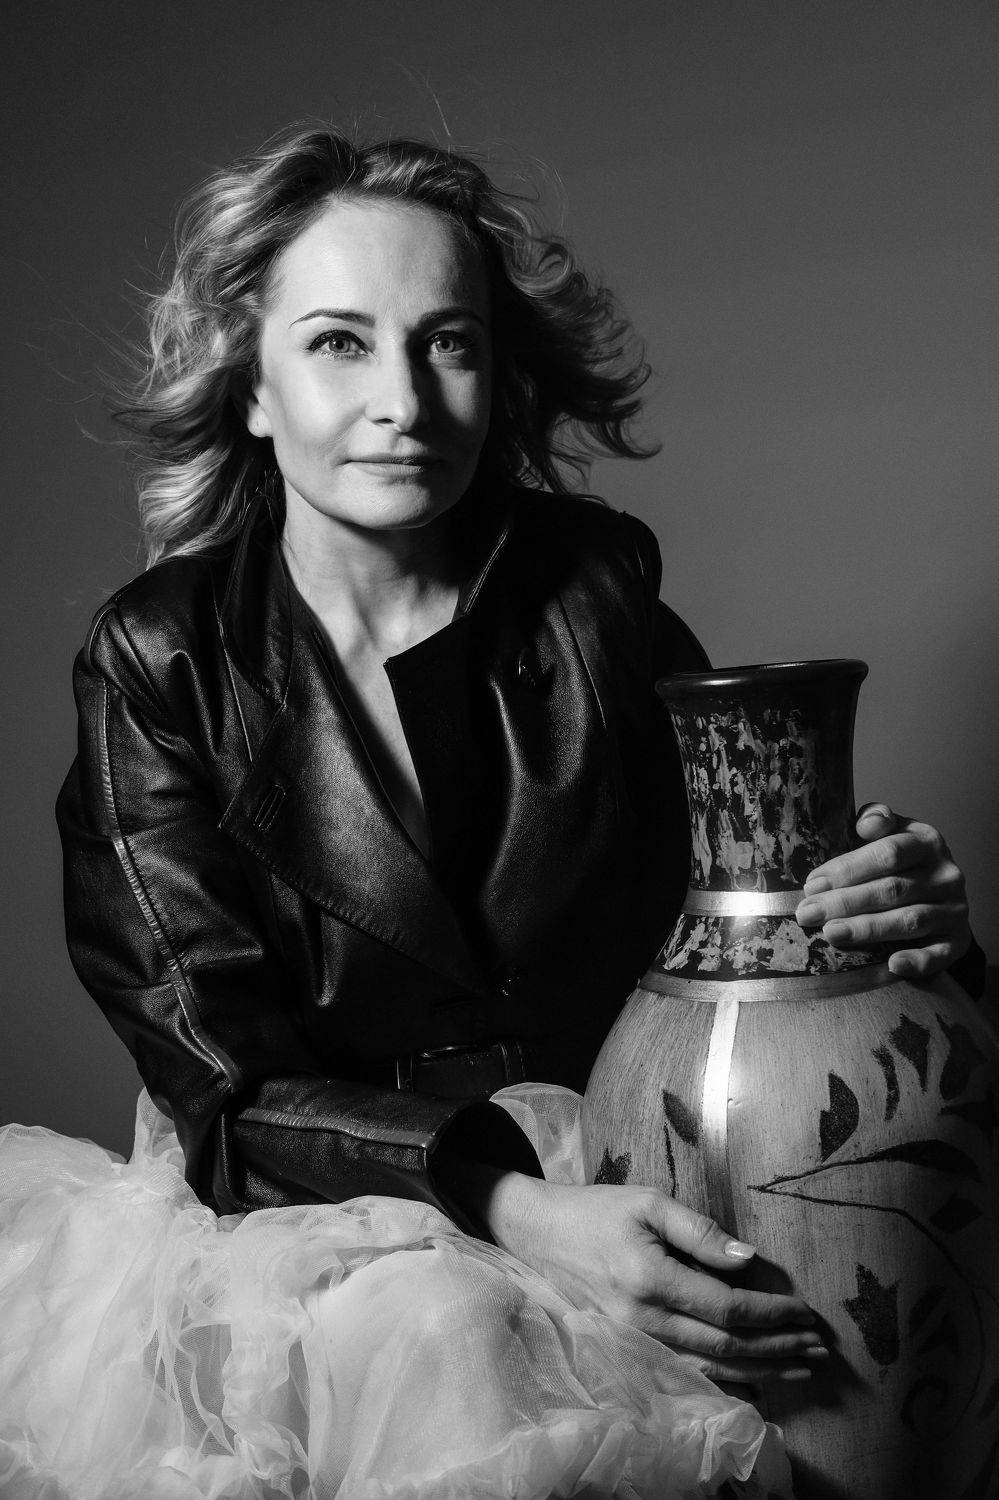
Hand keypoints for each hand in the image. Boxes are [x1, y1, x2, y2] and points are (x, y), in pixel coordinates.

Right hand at [463, 1168, 825, 1384]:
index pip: (729, 1308)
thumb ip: (700, 1231)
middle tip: (820, 1347)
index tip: (808, 1312)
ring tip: (800, 1366)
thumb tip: (750, 1260)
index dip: (774, 1314)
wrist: (537, 1235)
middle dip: (780, 1347)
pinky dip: (727, 1379)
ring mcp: (634, 1341)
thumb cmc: (596, 1210)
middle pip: (727, 1346)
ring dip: (763, 1369)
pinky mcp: (629, 1348)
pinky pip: (686, 1374)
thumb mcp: (648, 1203)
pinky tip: (755, 1378)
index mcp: (651, 1279)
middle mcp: (643, 1320)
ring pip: (711, 1368)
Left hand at [795, 803, 970, 978]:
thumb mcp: (892, 833)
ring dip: (868, 929)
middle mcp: (946, 875)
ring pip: (909, 920)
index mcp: (927, 842)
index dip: (847, 869)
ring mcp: (954, 909)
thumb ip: (876, 821)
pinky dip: (918, 961)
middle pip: (892, 889)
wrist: (941, 896)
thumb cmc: (901, 863)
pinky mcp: (958, 940)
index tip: (812, 884)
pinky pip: (940, 954)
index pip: (887, 853)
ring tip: (831, 933)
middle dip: (845, 902)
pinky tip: (891, 965)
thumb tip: (866, 824)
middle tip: (808, 913)